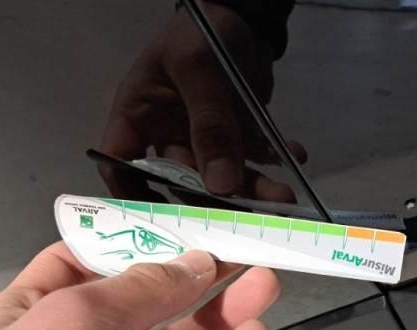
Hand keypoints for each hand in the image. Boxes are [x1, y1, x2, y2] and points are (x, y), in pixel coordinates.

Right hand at [101, 4, 305, 201]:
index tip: (163, 222)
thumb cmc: (202, 31)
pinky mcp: (234, 135)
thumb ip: (210, 126)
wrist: (243, 14)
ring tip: (284, 194)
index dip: (134, 197)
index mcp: (138, 116)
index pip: (120, 166)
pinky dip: (273, 159)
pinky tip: (296, 155)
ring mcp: (201, 138)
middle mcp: (167, 135)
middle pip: (183, 182)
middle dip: (217, 200)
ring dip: (253, 187)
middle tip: (250, 213)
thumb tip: (222, 186)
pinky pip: (252, 157)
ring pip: (223, 176)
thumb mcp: (200, 69)